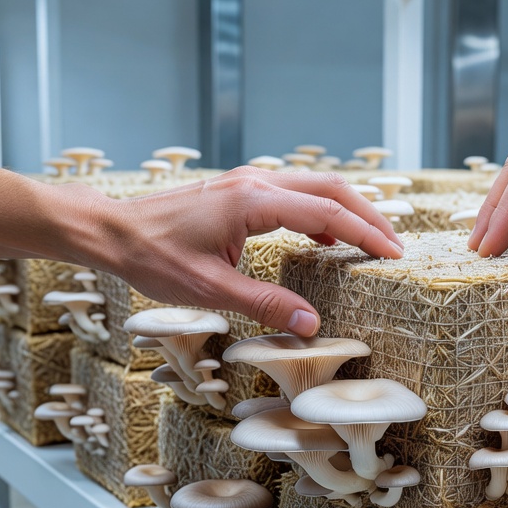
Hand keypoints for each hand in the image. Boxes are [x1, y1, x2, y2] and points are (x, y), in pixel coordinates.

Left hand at [93, 167, 402, 336]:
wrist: (113, 231)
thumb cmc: (153, 258)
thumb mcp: (211, 289)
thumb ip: (266, 305)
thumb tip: (311, 325)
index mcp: (253, 201)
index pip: (327, 213)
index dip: (366, 233)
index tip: (394, 254)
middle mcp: (256, 182)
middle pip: (331, 188)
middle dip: (368, 215)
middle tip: (395, 246)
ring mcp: (248, 182)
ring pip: (315, 186)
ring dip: (348, 210)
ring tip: (372, 242)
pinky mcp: (240, 191)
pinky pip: (294, 194)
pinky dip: (321, 212)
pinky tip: (327, 240)